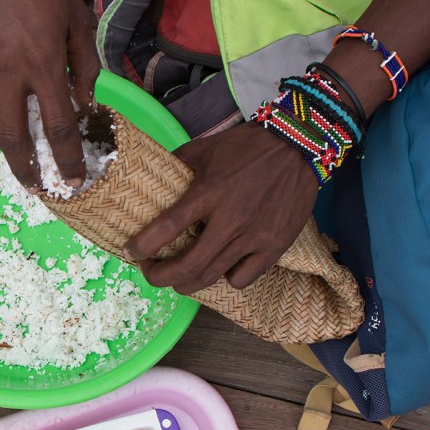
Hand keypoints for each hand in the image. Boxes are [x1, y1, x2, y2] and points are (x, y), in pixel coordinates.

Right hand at [0, 0, 100, 189]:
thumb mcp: (75, 16)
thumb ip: (84, 64)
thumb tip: (85, 102)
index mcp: (42, 60)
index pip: (58, 126)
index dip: (67, 159)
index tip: (74, 180)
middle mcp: (8, 71)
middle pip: (15, 140)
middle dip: (28, 172)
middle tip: (40, 188)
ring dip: (8, 149)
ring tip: (23, 160)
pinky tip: (9, 118)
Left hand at [124, 122, 317, 293]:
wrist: (299, 145)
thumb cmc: (247, 146)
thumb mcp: (205, 148)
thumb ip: (176, 164)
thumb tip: (148, 177)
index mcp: (209, 192)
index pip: (168, 227)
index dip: (143, 246)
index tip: (130, 253)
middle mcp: (231, 219)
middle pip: (188, 265)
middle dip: (160, 277)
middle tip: (150, 273)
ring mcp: (255, 236)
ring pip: (212, 277)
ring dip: (186, 283)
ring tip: (178, 279)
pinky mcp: (275, 246)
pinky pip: (243, 278)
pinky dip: (226, 278)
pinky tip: (221, 267)